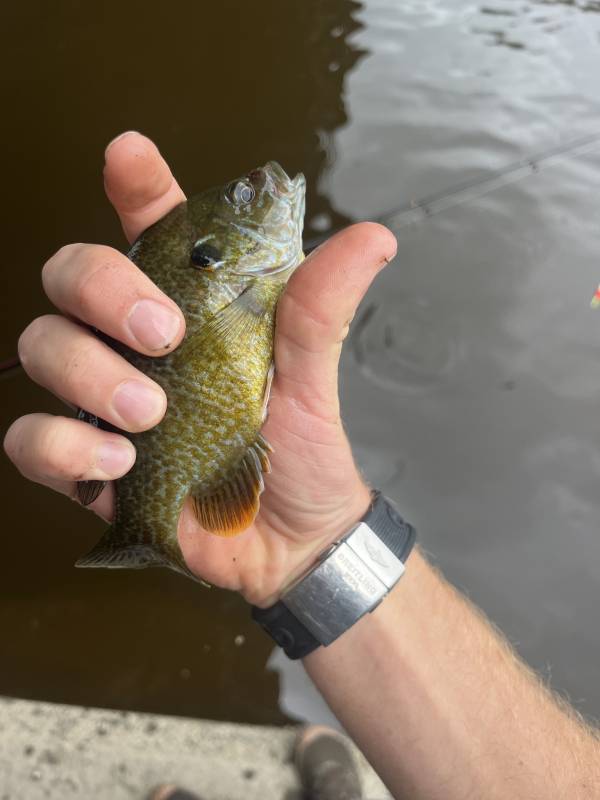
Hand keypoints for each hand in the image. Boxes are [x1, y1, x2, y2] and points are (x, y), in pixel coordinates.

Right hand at [4, 132, 396, 605]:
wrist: (291, 539)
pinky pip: (31, 438)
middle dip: (103, 290)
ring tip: (151, 416)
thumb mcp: (313, 378)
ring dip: (88, 374)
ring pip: (44, 346)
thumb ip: (319, 310)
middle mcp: (135, 344)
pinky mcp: (86, 463)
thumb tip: (374, 237)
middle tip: (163, 336)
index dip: (135, 188)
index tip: (130, 156)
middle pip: (71, 275)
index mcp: (190, 308)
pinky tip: (119, 465)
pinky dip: (64, 446)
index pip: (151, 231)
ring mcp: (103, 400)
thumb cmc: (300, 449)